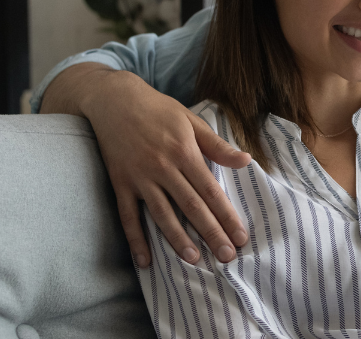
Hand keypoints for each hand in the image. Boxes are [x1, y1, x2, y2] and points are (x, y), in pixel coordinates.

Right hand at [47, 64, 252, 266]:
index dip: (226, 215)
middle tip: (226, 256)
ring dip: (177, 239)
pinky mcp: (120, 183)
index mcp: (184, 152)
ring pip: (162, 214)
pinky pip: (128, 216)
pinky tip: (145, 261)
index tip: (240, 236)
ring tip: (193, 260)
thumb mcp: (191, 121)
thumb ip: (217, 146)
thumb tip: (246, 160)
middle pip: (191, 206)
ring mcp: (140, 177)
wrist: (114, 99)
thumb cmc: (158, 109)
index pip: (210, 190)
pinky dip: (136, 240)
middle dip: (210, 232)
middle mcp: (163, 167)